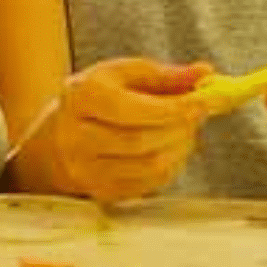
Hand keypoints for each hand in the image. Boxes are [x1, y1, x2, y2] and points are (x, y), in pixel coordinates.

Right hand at [50, 57, 209, 202]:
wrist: (62, 134)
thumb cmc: (99, 97)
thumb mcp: (125, 74)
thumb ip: (165, 75)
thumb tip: (205, 74)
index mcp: (81, 96)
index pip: (129, 109)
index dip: (171, 108)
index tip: (203, 102)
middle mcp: (75, 136)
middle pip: (139, 140)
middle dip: (179, 129)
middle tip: (198, 116)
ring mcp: (85, 169)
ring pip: (147, 166)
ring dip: (179, 149)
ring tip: (186, 132)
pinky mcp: (100, 192)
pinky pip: (148, 184)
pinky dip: (170, 167)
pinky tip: (172, 149)